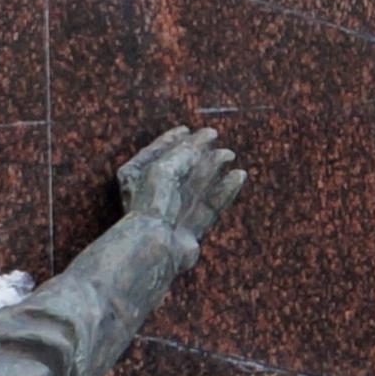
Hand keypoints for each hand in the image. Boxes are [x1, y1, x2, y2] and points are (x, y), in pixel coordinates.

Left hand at [117, 123, 248, 245]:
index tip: (189, 129)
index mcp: (137, 175)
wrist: (154, 246)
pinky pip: (210, 205)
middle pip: (180, 167)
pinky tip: (237, 176)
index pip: (158, 151)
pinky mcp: (190, 229)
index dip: (174, 139)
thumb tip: (201, 141)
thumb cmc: (151, 204)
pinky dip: (224, 190)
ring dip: (214, 168)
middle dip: (198, 152)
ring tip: (230, 154)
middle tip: (217, 140)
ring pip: (197, 185)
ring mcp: (172, 212)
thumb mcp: (164, 168)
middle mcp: (154, 193)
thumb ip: (184, 153)